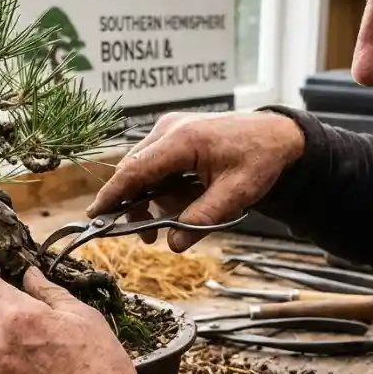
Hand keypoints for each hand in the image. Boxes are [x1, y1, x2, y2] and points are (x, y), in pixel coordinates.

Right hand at [90, 110, 305, 251]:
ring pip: (143, 170)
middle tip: (147, 236)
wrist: (277, 135)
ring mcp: (170, 129)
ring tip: (172, 222)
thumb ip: (202, 218)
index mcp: (182, 140)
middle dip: (135, 205)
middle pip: (133, 171)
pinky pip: (155, 164)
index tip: (95, 216)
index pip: (135, 170)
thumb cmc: (260, 158)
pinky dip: (161, 187)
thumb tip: (173, 244)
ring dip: (151, 199)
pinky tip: (181, 201)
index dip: (112, 195)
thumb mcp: (236, 194)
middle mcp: (169, 129)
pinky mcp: (174, 135)